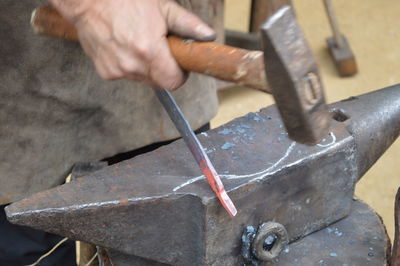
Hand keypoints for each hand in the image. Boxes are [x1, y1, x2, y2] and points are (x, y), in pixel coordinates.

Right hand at [47, 0, 215, 89]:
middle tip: (159, 48)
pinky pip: (127, 76)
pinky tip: (124, 47)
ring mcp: (117, 71)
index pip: (173, 82)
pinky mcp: (105, 72)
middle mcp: (132, 66)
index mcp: (149, 51)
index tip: (179, 64)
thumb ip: (186, 24)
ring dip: (146, 68)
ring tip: (139, 44)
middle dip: (164, 69)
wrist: (87, 1)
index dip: (180, 75)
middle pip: (159, 82)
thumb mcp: (161, 7)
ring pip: (143, 80)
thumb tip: (208, 36)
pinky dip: (130, 66)